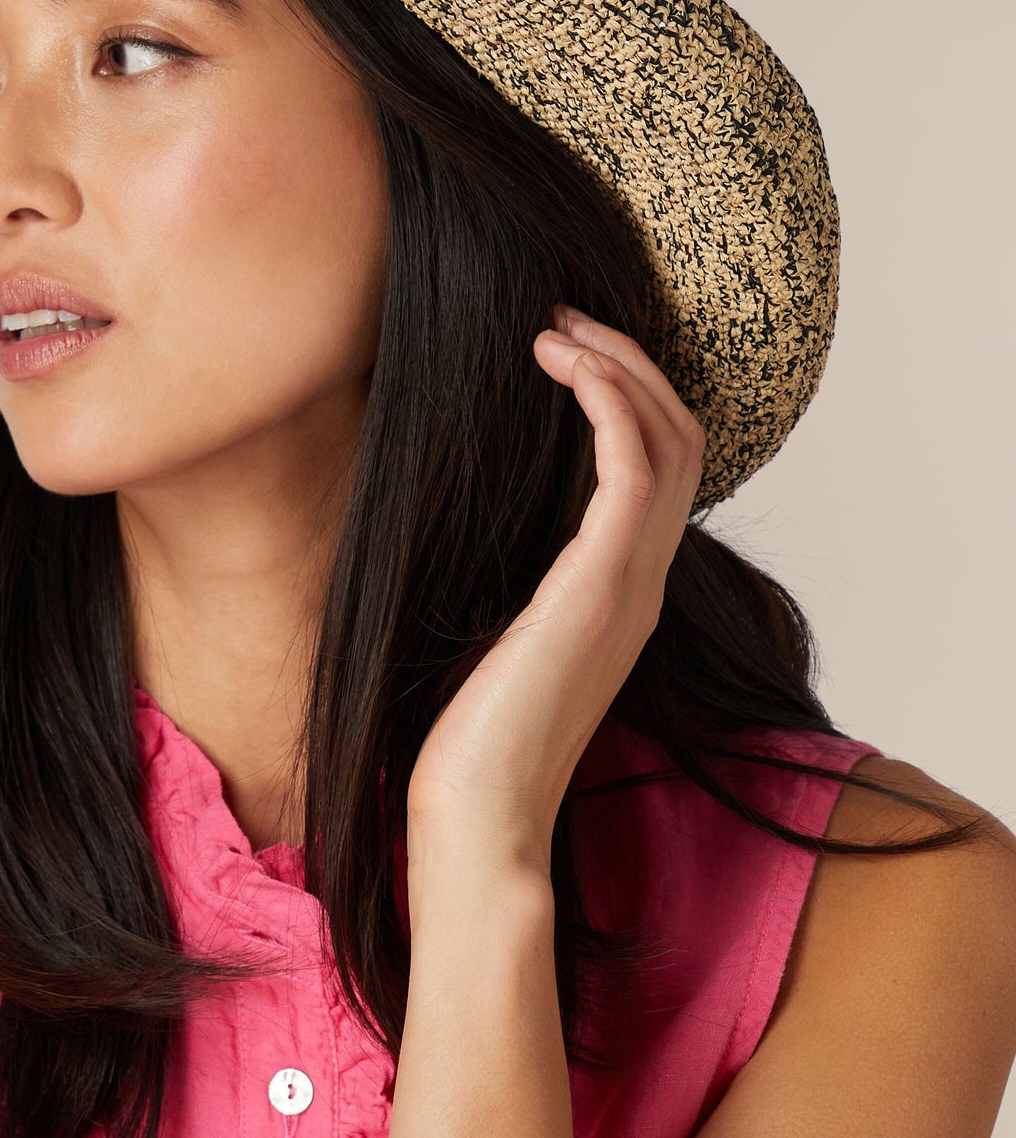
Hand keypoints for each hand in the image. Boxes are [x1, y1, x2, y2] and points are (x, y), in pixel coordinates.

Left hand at [404, 305, 705, 885]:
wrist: (475, 819)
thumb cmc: (466, 744)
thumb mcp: (491, 636)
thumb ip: (505, 582)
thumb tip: (457, 528)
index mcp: (621, 593)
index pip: (659, 468)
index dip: (623, 395)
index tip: (558, 349)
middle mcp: (642, 583)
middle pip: (680, 437)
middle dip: (627, 362)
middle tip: (560, 318)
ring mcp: (631, 585)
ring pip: (670, 439)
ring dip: (617, 367)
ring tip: (554, 329)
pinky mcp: (601, 587)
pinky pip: (635, 466)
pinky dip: (608, 401)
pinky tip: (559, 366)